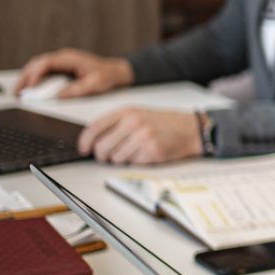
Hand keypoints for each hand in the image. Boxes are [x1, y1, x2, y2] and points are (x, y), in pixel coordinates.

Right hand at [13, 48, 132, 98]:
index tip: (30, 87)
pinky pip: (44, 72)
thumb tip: (59, 96)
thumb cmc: (107, 76)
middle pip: (37, 63)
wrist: (115, 71)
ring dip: (27, 78)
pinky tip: (30, 89)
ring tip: (19, 92)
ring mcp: (61, 62)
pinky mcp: (61, 68)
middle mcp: (63, 58)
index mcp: (70, 58)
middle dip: (25, 77)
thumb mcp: (95, 84)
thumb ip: (77, 90)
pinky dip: (34, 79)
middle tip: (17, 92)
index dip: (36, 74)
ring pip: (38, 67)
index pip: (46, 63)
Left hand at [78, 107, 201, 163]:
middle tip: (106, 156)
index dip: (85, 141)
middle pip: (102, 146)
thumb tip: (93, 140)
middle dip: (101, 155)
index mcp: (128, 112)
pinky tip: (144, 154)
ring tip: (132, 152)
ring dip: (119, 160)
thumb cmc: (164, 123)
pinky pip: (131, 163)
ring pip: (116, 158)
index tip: (84, 148)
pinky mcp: (152, 151)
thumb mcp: (139, 114)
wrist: (191, 129)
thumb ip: (117, 123)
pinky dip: (134, 162)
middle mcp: (134, 123)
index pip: (95, 127)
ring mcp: (143, 137)